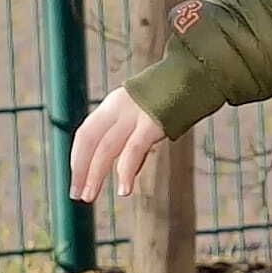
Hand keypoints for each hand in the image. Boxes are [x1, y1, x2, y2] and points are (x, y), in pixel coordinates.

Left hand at [67, 88, 170, 203]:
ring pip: (106, 148)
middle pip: (91, 141)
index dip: (77, 157)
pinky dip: (126, 171)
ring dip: (95, 174)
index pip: (86, 133)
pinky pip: (134, 150)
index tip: (76, 180)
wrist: (195, 76)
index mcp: (113, 105)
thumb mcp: (142, 115)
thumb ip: (132, 139)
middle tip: (76, 195)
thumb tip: (129, 172)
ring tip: (89, 196)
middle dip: (81, 169)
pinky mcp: (153, 123)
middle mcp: (119, 108)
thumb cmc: (170, 100)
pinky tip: (124, 190)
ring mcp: (135, 115)